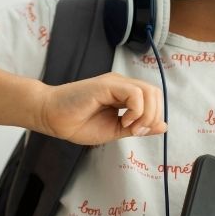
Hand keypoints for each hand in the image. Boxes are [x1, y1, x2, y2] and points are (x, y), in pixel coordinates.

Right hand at [37, 72, 166, 145]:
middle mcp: (121, 85)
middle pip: (155, 93)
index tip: (137, 132)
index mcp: (123, 94)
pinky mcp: (106, 85)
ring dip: (145, 115)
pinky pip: (135, 94)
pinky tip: (123, 120)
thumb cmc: (76, 123)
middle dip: (152, 116)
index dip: (153, 117)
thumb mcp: (114, 129)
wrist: (51, 117)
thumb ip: (137, 126)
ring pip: (149, 92)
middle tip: (135, 131)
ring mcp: (114, 83)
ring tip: (128, 126)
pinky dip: (136, 110)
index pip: (153, 99)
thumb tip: (162, 126)